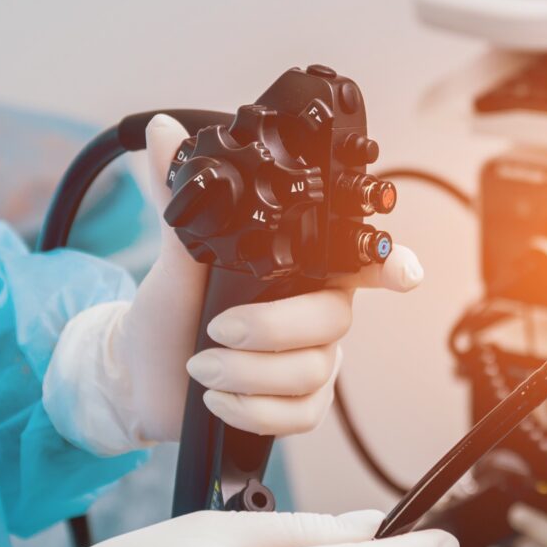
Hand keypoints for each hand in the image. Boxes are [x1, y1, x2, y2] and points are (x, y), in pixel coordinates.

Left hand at [125, 114, 422, 440]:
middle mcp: (315, 312)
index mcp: (300, 269)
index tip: (404, 273)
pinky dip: (254, 410)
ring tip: (202, 366)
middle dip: (274, 328)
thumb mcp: (170, 255)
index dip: (389, 265)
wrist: (142, 372)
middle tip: (219, 329)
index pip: (358, 262)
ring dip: (249, 372)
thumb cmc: (168, 311)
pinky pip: (300, 414)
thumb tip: (162, 133)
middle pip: (333, 320)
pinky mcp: (297, 404)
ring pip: (313, 370)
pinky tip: (219, 399)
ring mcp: (312, 361)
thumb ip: (176, 198)